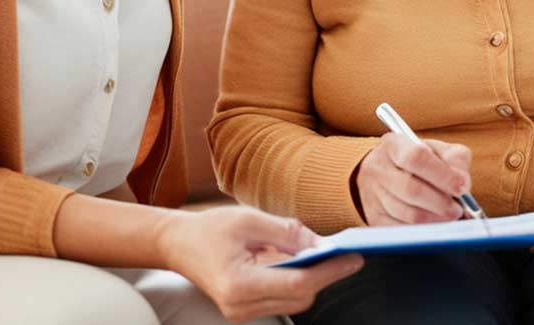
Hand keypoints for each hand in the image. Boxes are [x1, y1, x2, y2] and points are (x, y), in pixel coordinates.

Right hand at [160, 205, 361, 321]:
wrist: (178, 244)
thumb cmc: (210, 229)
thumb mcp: (250, 220)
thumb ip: (288, 232)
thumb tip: (322, 244)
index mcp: (239, 284)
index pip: (297, 284)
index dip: (330, 271)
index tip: (354, 257)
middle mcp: (240, 306)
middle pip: (300, 297)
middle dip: (325, 275)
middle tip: (346, 252)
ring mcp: (242, 312)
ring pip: (294, 302)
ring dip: (313, 279)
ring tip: (328, 255)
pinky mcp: (245, 310)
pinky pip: (282, 299)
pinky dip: (297, 282)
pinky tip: (304, 262)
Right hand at [353, 133, 472, 225]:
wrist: (383, 173)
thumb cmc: (417, 161)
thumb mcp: (437, 149)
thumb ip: (455, 158)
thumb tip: (463, 182)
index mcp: (394, 145)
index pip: (416, 157)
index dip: (442, 175)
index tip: (461, 188)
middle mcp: (379, 169)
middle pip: (411, 189)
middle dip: (441, 203)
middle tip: (458, 209)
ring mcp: (374, 195)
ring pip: (408, 214)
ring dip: (436, 219)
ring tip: (450, 216)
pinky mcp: (375, 218)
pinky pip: (403, 230)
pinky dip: (425, 230)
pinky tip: (436, 224)